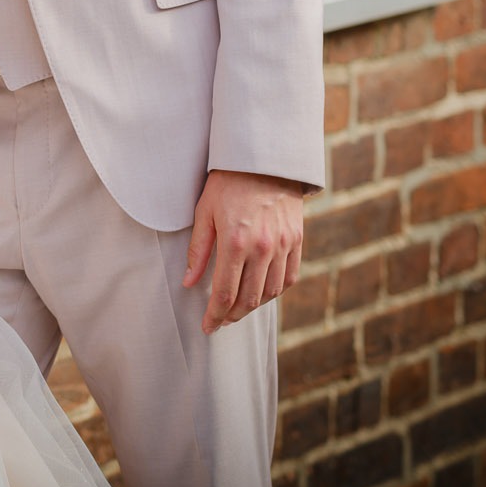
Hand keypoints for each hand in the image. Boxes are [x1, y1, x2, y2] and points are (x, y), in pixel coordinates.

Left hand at [183, 169, 304, 333]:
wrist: (264, 160)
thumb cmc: (227, 183)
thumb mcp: (203, 212)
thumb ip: (198, 251)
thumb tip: (189, 283)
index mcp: (235, 242)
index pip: (225, 293)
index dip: (215, 315)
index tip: (206, 327)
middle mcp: (263, 248)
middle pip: (249, 299)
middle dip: (232, 316)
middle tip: (219, 322)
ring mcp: (283, 245)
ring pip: (270, 292)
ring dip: (253, 306)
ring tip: (237, 309)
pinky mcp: (296, 240)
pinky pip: (289, 277)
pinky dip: (275, 291)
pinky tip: (261, 293)